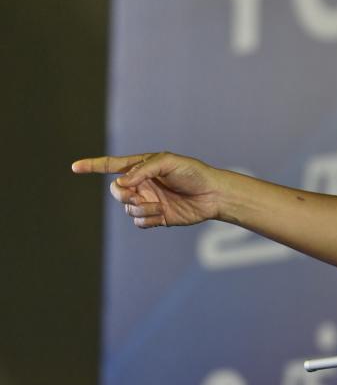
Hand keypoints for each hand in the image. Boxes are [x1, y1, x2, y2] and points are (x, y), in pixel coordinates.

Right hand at [71, 152, 222, 227]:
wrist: (212, 195)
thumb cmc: (193, 173)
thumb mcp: (168, 162)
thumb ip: (143, 169)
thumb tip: (122, 182)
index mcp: (142, 167)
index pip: (112, 166)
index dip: (93, 166)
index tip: (74, 167)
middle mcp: (142, 184)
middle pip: (116, 191)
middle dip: (123, 194)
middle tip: (137, 194)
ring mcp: (148, 200)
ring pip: (127, 209)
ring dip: (140, 208)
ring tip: (159, 206)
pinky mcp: (156, 217)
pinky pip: (139, 222)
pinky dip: (147, 219)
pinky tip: (163, 214)